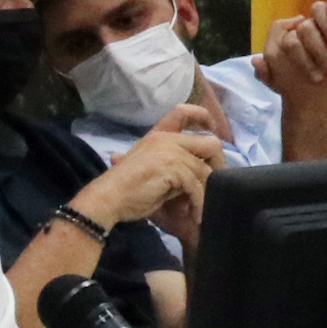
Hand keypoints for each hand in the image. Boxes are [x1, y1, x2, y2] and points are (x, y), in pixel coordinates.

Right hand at [85, 106, 223, 229]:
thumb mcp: (152, 170)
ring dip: (206, 193)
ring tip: (201, 208)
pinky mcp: (172, 168)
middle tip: (214, 184)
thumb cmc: (125, 189)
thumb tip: (197, 176)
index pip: (182, 112)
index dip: (202, 116)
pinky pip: (196, 186)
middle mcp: (166, 139)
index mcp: (157, 136)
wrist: (108, 198)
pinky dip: (199, 203)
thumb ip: (172, 167)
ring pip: (205, 171)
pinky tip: (195, 214)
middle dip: (218, 164)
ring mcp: (170, 152)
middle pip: (210, 143)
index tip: (211, 126)